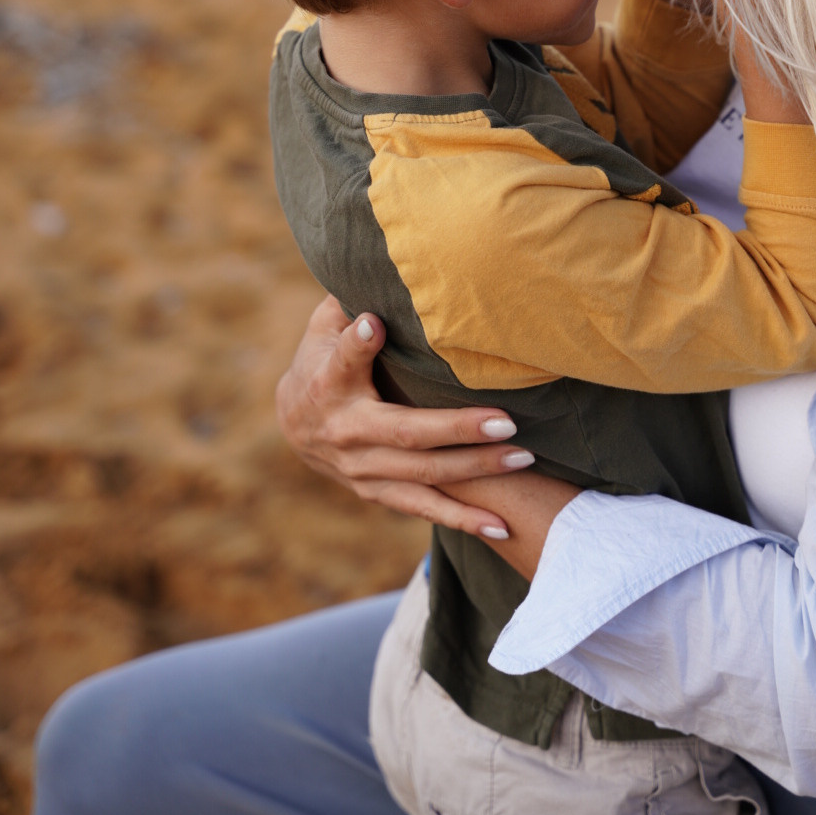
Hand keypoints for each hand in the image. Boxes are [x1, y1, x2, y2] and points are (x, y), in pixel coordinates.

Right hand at [275, 298, 536, 538]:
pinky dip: (461, 519)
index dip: (357, 344)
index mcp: (328, 383)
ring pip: (423, 476)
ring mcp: (361, 470)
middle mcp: (345, 433)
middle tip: (508, 422)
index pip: (343, 361)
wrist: (293, 423)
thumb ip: (347, 309)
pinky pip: (422, 508)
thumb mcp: (324, 327)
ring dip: (474, 471)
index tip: (373, 324)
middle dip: (459, 429)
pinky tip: (501, 527)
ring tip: (522, 460)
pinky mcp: (375, 493)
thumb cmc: (322, 357)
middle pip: (406, 432)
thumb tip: (372, 287)